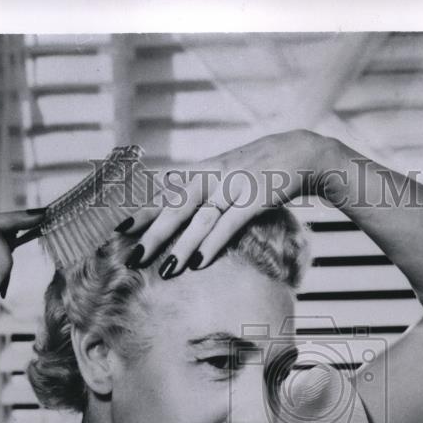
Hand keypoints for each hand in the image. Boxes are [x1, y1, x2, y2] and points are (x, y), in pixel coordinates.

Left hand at [123, 129, 328, 275]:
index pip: (165, 192)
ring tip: (162, 270)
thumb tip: (182, 212)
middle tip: (131, 258)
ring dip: (180, 245)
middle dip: (151, 233)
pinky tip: (197, 262)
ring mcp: (234, 185)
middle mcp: (214, 175)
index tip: (118, 230)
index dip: (142, 210)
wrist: (304, 152)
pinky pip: (229, 222)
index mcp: (204, 171)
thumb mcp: (229, 174)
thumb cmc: (264, 170)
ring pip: (200, 217)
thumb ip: (206, 191)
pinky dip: (213, 242)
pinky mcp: (256, 196)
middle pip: (175, 206)